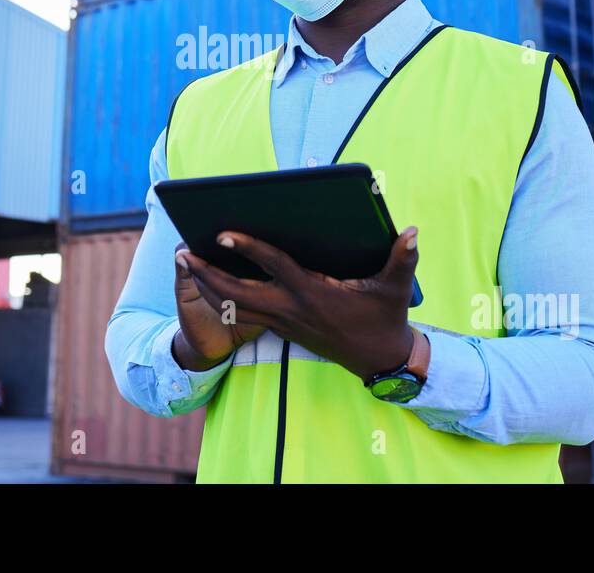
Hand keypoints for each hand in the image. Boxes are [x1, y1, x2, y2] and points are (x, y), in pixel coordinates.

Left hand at [181, 227, 419, 382]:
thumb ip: (402, 258)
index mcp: (312, 292)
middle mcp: (291, 307)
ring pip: (234, 306)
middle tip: (181, 253)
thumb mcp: (396, 288)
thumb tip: (413, 232)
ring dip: (208, 286)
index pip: (273, 265)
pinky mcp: (283, 327)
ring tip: (186, 263)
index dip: (247, 248)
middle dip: (206, 273)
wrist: (380, 360)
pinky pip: (244, 313)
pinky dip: (223, 297)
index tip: (222, 233)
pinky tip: (210, 282)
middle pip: (236, 292)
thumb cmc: (386, 318)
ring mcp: (283, 320)